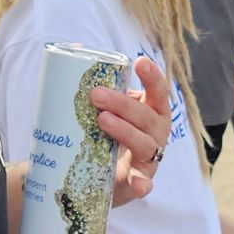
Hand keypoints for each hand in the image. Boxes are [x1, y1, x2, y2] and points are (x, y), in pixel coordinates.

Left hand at [92, 56, 171, 205]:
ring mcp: (149, 158)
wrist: (100, 176)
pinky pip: (144, 183)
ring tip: (102, 121)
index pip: (158, 91)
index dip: (152, 77)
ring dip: (125, 131)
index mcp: (151, 110)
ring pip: (144, 143)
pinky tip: (138, 184)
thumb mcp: (106, 108)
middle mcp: (155, 132)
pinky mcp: (139, 181)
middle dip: (122, 104)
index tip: (140, 62)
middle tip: (96, 95)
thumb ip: (96, 84)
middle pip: (145, 116)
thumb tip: (75, 49)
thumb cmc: (107, 134)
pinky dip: (142, 183)